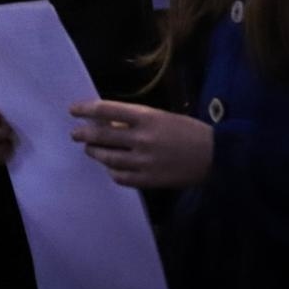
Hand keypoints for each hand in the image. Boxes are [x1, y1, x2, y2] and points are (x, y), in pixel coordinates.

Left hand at [69, 99, 212, 188]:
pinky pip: (120, 177)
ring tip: (90, 149)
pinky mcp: (148, 180)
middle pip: (101, 135)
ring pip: (107, 158)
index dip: (86, 109)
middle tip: (75, 133)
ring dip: (95, 152)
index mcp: (146, 117)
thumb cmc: (188, 131)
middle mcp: (142, 138)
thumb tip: (108, 122)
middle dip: (83, 134)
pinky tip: (110, 167)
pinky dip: (112, 171)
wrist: (214, 156)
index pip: (106, 110)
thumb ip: (135, 120)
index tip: (73, 110)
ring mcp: (144, 161)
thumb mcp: (161, 116)